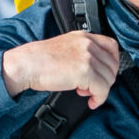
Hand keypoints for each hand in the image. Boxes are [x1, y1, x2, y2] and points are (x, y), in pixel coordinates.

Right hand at [2, 30, 120, 107]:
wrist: (25, 65)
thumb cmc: (40, 59)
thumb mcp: (65, 47)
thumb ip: (83, 53)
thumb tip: (97, 70)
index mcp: (84, 36)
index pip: (112, 46)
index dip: (112, 63)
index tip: (104, 73)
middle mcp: (88, 44)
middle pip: (113, 65)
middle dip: (106, 79)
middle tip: (91, 86)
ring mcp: (87, 57)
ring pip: (109, 79)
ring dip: (100, 90)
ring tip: (85, 91)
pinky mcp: (85, 72)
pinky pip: (102, 90)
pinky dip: (99, 99)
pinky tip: (90, 102)